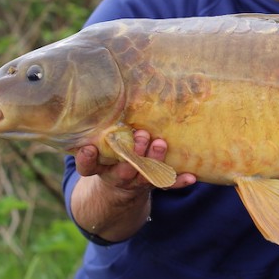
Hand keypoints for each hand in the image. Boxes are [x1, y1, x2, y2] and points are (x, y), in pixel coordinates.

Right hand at [74, 129, 195, 191]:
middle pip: (124, 169)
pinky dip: (179, 180)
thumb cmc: (110, 154)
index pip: (88, 166)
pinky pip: (167, 184)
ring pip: (146, 174)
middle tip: (141, 136)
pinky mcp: (153, 184)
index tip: (89, 148)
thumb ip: (103, 128)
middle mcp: (117, 175)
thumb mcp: (100, 145)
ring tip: (161, 144)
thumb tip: (110, 91)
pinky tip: (191, 177)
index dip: (87, 159)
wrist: (120, 187)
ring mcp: (136, 181)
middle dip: (133, 153)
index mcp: (100, 167)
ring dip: (155, 159)